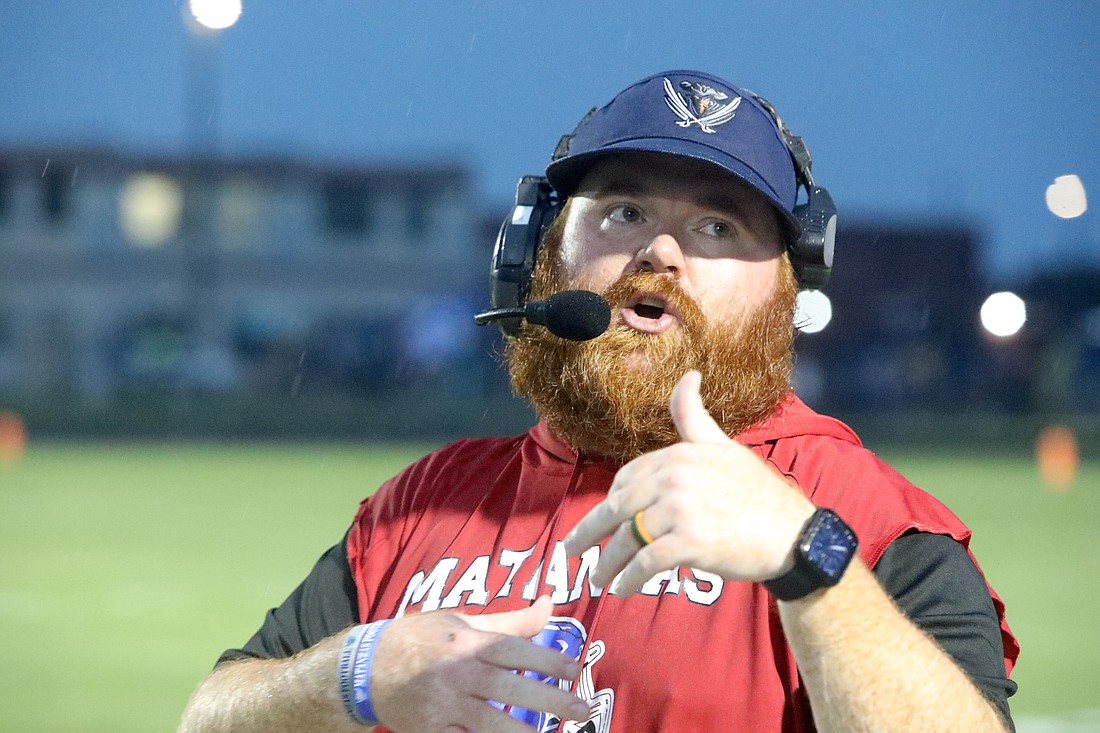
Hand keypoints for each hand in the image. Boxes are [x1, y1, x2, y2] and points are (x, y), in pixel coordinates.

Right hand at [369, 596, 589, 732]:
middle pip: (510, 688)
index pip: (514, 650)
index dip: (548, 659)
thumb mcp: (462, 623)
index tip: (577, 669)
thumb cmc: (421, 639)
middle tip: (582, 708)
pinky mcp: (431, 731)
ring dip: (523, 732)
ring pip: (490, 723)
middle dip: (549, 699)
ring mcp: (443, 706)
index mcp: (466, 643)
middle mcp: (456, 674)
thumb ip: (510, 621)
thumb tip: (550, 604)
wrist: (366, 668)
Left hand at [562, 370, 814, 594]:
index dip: (610, 502)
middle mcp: (675, 477)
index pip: (626, 478)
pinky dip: (630, 579)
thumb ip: (693, 416)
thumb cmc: (757, 493)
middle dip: (590, 533)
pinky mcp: (690, 542)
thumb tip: (687, 374)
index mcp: (678, 454)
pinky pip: (647, 562)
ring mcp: (681, 509)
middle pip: (618, 508)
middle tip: (571, 552)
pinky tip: (623, 590)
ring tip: (597, 581)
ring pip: (628, 539)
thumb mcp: (722, 446)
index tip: (600, 521)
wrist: (792, 535)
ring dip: (607, 564)